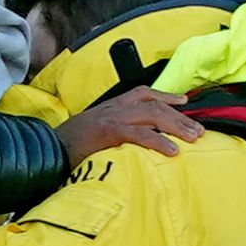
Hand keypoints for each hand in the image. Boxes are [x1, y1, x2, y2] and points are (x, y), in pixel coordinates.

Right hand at [58, 89, 197, 164]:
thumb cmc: (69, 148)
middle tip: (199, 130)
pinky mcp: (107, 131)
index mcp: (111, 107)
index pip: (143, 94)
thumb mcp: (95, 136)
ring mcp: (110, 117)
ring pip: (151, 114)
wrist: (46, 150)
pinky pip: (138, 134)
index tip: (184, 102)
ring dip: (176, 125)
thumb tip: (134, 147)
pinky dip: (158, 141)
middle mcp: (113, 107)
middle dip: (179, 116)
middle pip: (154, 104)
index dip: (165, 96)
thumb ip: (115, 136)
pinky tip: (172, 151)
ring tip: (193, 138)